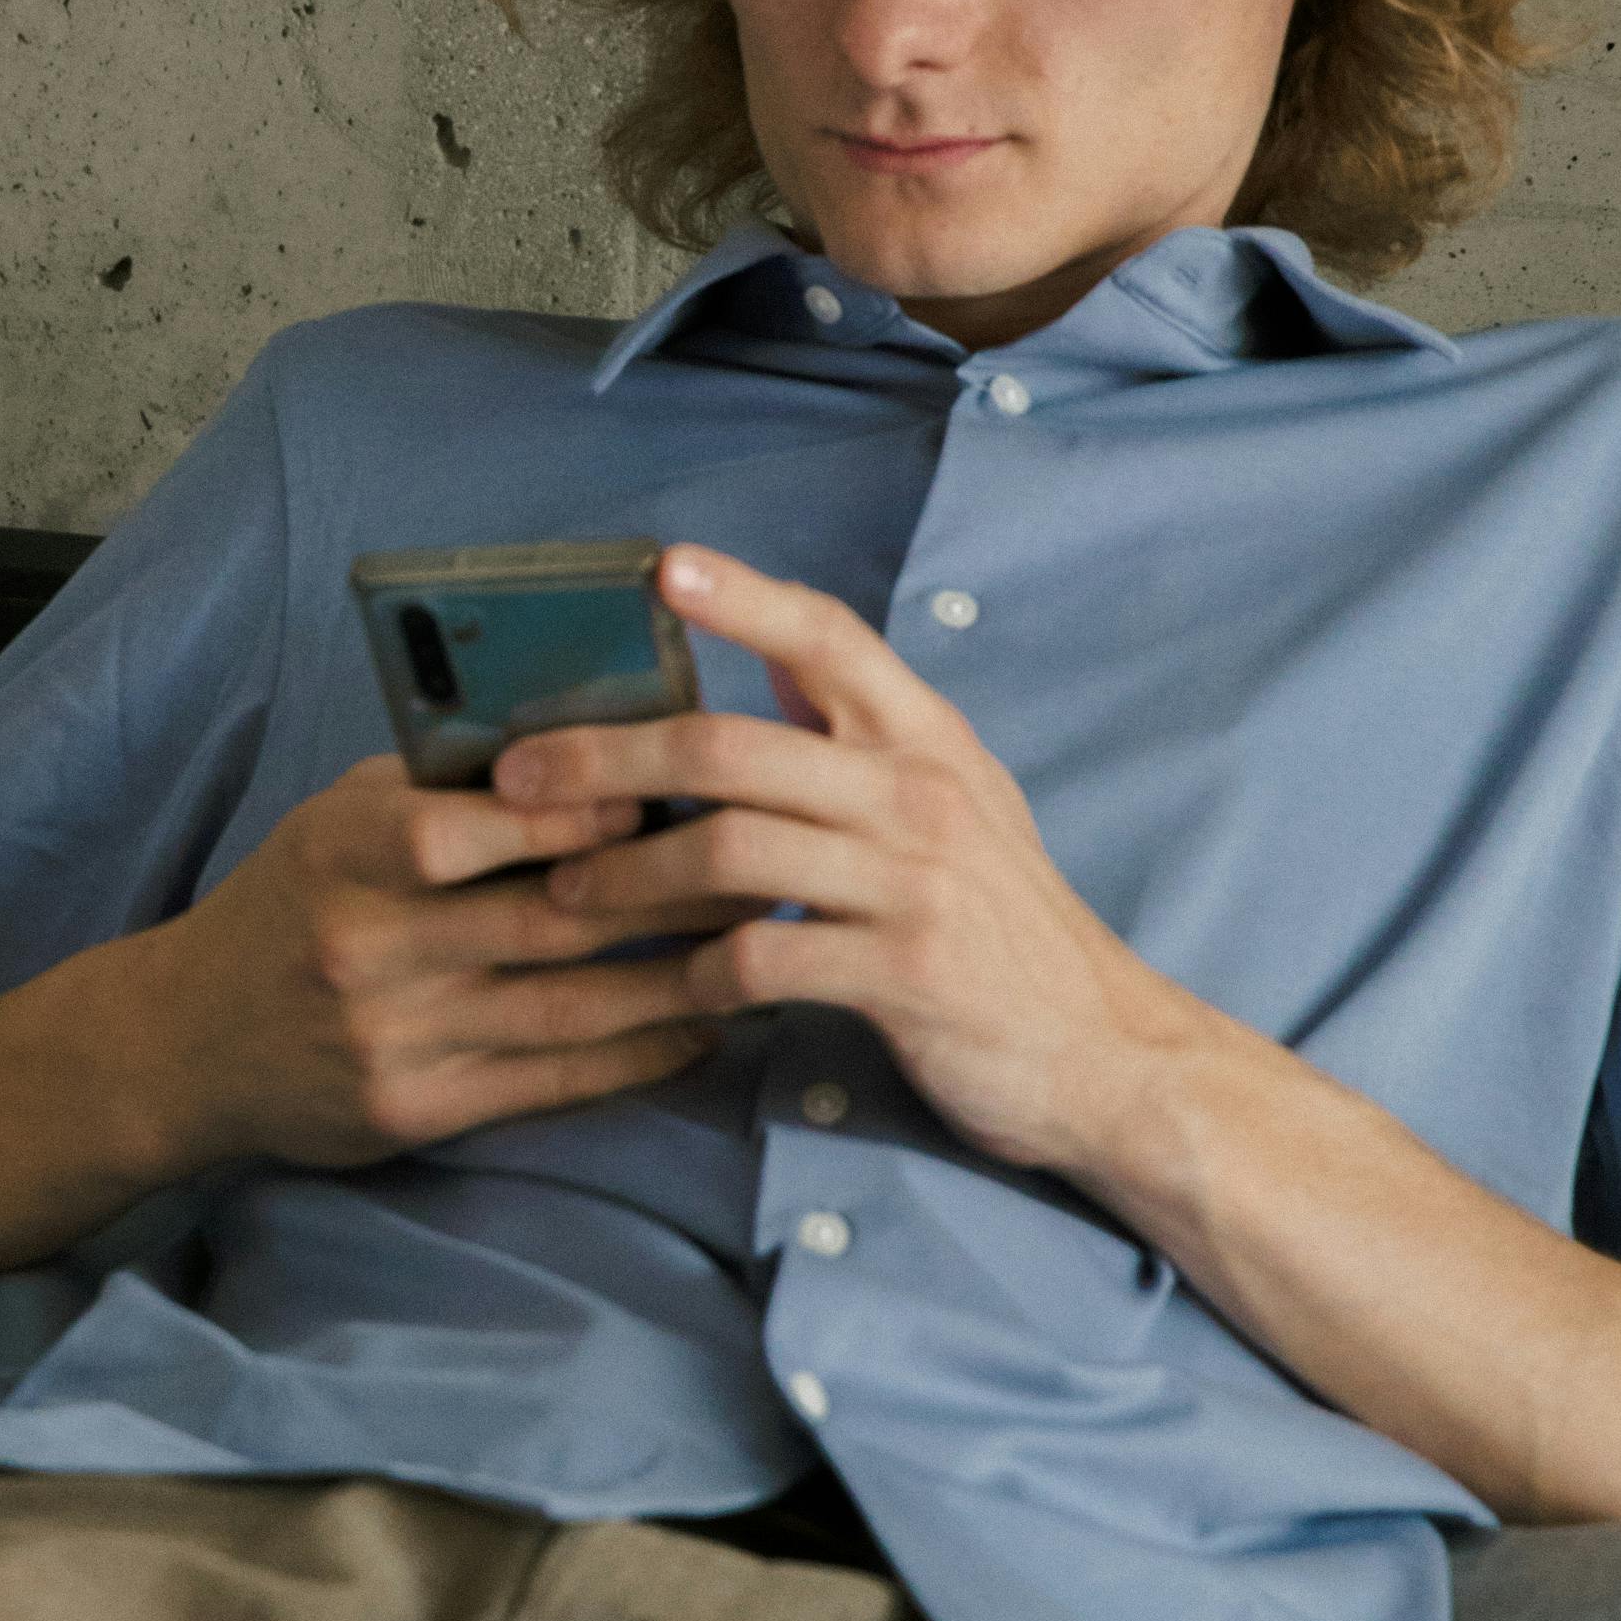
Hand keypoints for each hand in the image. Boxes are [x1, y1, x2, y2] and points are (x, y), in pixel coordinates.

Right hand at [140, 747, 712, 1176]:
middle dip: (673, 894)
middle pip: (551, 917)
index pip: (479, 825)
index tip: (679, 792)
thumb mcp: (338, 818)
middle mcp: (365, 946)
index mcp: (344, 851)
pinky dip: (641, 1055)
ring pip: (571, 1006)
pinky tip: (704, 1027)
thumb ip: (443, 783)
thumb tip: (588, 740)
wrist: (187, 1041)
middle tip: (766, 864)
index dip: (588, 811)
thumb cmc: (290, 902)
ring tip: (760, 946)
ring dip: (681, 978)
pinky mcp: (417, 1110)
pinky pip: (555, 1081)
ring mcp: (394, 1036)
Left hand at [507, 541, 1211, 1185]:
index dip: (743, 597)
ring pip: (730, 849)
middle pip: (732, 746)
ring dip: (629, 875)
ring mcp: (913, 883)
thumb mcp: (958, 802)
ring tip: (565, 894)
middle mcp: (921, 794)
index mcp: (929, 740)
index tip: (657, 569)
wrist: (1104, 1052)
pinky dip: (700, 973)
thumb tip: (779, 650)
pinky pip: (766, 959)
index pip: (829, 636)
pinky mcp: (902, 973)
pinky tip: (672, 984)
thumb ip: (866, 732)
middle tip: (516, 777)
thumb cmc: (1006, 926)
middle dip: (607, 758)